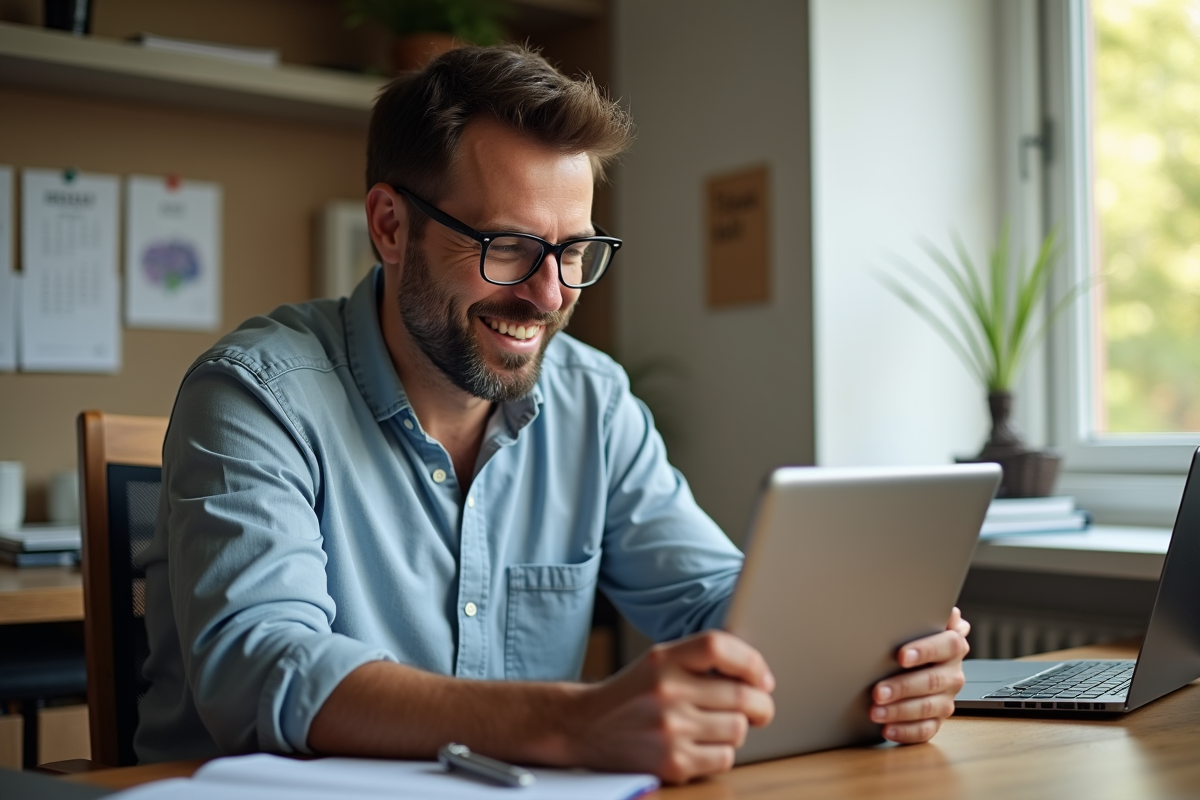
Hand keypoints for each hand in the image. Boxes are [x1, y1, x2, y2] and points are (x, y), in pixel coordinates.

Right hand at [567, 630, 774, 783]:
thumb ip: (700, 661)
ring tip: (717, 727)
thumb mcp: (658, 662)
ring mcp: (670, 730)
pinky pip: (724, 758)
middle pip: (741, 695)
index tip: (762, 678)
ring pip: (738, 729)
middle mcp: (666, 692)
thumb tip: (758, 677)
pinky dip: (721, 753)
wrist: (584, 727)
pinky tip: (702, 746)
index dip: (751, 662)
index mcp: (663, 659)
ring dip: (737, 730)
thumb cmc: (632, 694)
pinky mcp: (672, 763)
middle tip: (759, 709)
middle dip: (760, 705)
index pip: (718, 647)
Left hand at [869, 607, 969, 743]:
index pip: (947, 645)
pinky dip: (905, 732)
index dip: (925, 650)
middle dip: (902, 687)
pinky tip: (887, 730)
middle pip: (931, 680)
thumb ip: (927, 612)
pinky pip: (925, 730)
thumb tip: (944, 606)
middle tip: (877, 691)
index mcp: (952, 647)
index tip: (901, 655)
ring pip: (927, 708)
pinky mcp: (937, 720)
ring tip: (875, 711)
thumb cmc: (913, 638)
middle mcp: (953, 674)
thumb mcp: (919, 621)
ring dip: (899, 711)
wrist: (918, 661)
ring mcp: (946, 698)